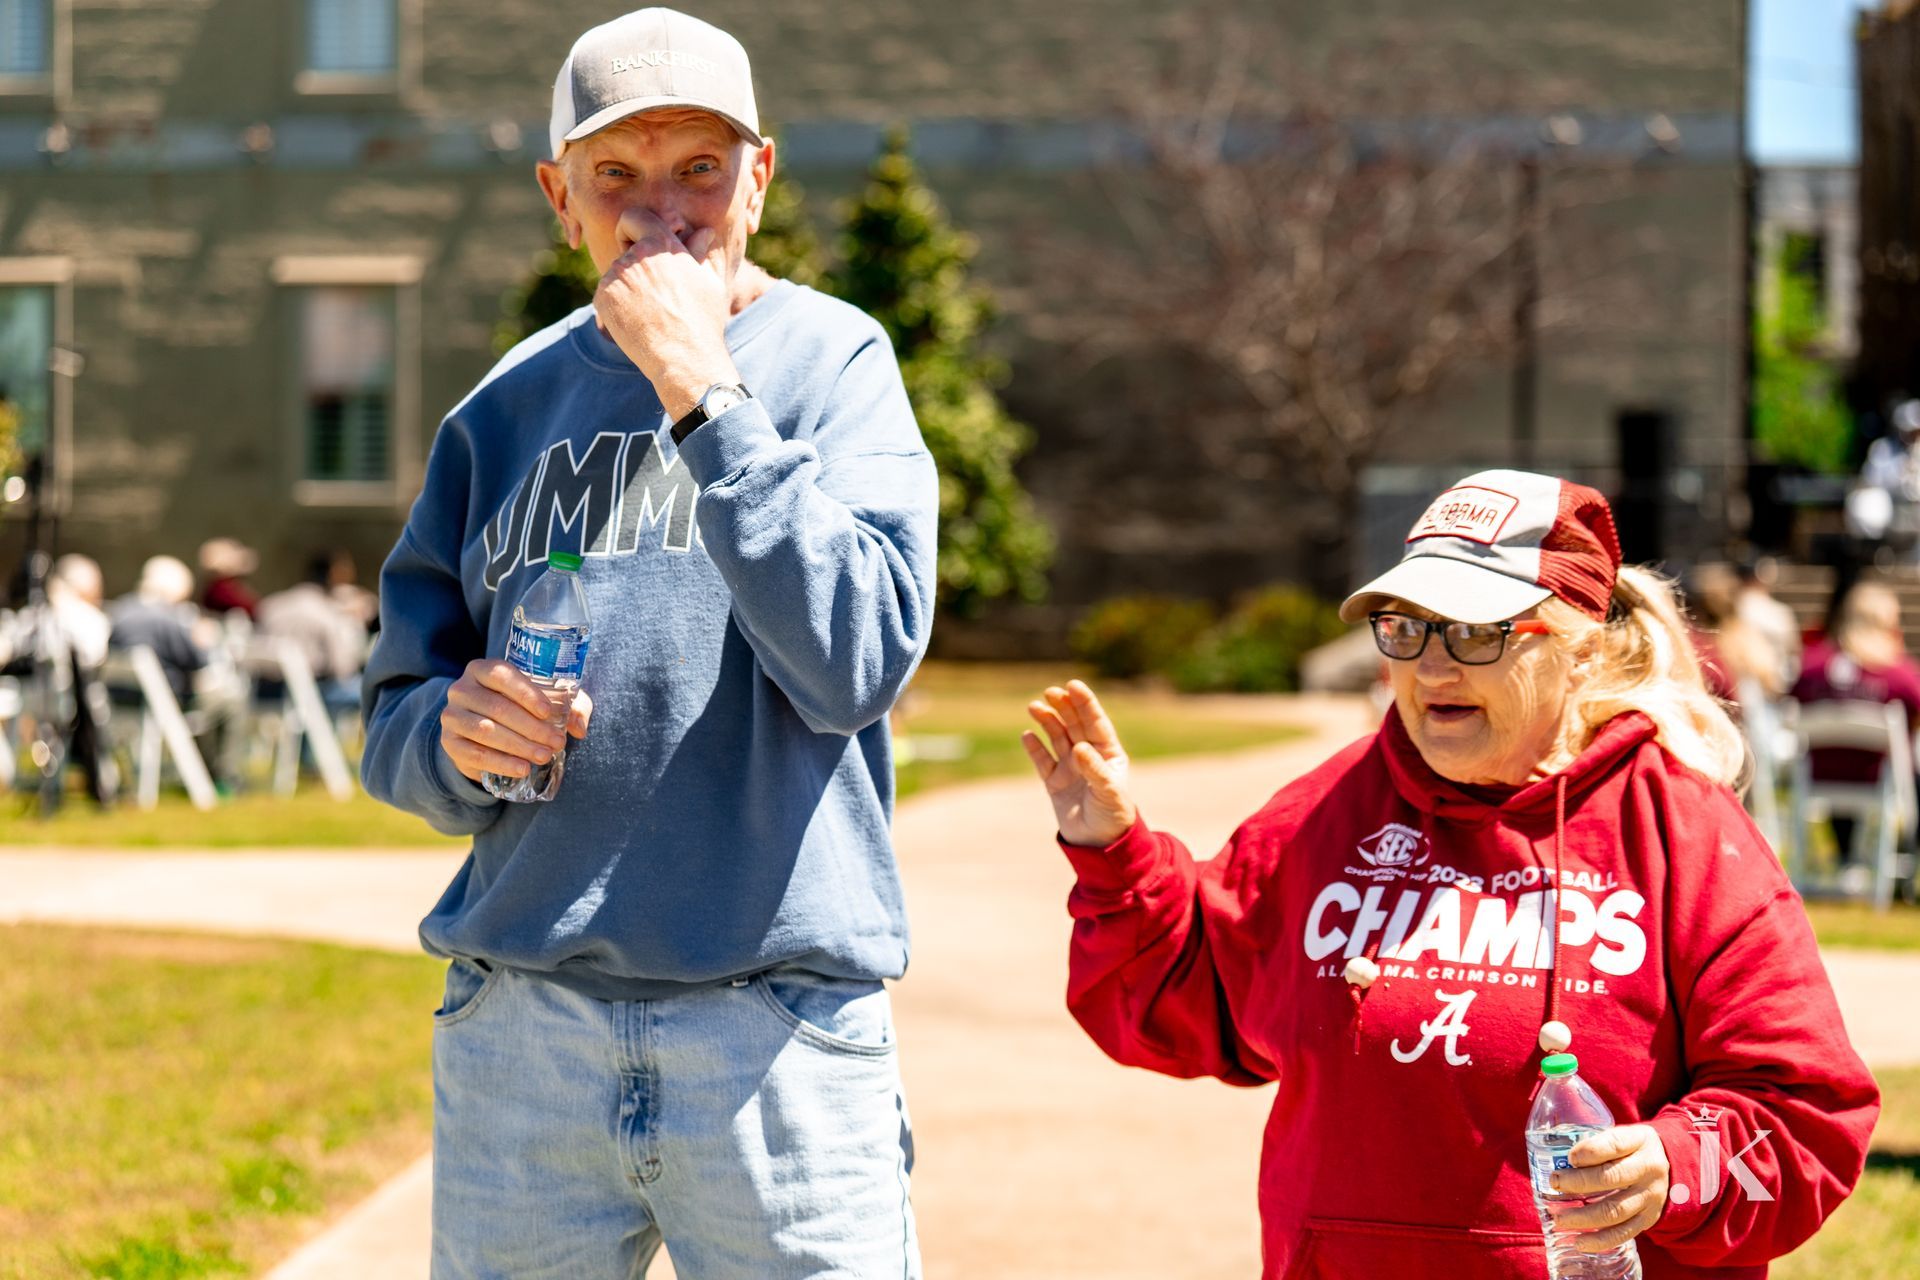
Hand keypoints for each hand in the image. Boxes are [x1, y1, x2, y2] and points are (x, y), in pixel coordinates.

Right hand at [438, 659, 591, 783]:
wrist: (485, 735)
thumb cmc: (520, 710)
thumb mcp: (547, 703)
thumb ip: (569, 708)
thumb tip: (580, 727)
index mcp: (483, 670)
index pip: (502, 675)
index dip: (526, 694)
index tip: (549, 712)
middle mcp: (462, 689)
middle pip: (497, 707)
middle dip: (531, 727)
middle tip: (556, 742)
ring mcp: (452, 716)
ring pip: (486, 731)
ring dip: (519, 746)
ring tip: (544, 756)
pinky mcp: (449, 742)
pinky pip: (476, 754)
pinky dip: (502, 763)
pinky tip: (523, 768)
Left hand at [593, 210, 739, 418]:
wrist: (684, 356)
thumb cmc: (703, 320)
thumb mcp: (709, 282)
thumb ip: (699, 252)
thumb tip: (704, 232)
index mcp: (662, 244)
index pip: (633, 216)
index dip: (635, 228)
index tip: (641, 243)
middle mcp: (636, 255)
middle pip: (623, 247)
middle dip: (633, 260)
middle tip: (651, 286)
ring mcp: (616, 276)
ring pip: (616, 273)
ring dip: (628, 286)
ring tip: (651, 311)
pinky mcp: (602, 298)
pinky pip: (606, 294)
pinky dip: (617, 305)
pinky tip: (637, 322)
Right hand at [1021, 680, 1137, 846]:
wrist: (1099, 844)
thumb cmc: (1114, 815)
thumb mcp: (1109, 792)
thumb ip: (1095, 769)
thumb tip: (1078, 747)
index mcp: (1108, 753)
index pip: (1095, 722)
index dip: (1085, 703)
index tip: (1073, 685)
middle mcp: (1088, 756)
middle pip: (1074, 724)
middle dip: (1063, 706)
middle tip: (1050, 692)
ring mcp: (1070, 768)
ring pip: (1056, 737)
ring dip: (1047, 721)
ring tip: (1034, 706)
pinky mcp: (1054, 783)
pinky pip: (1042, 761)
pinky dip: (1034, 748)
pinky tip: (1027, 735)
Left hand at [1549, 1124, 1670, 1252]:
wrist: (1672, 1167)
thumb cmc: (1632, 1149)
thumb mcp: (1622, 1134)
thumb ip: (1596, 1142)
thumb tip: (1554, 1156)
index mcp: (1640, 1141)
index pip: (1615, 1143)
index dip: (1590, 1151)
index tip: (1569, 1157)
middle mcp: (1649, 1169)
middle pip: (1612, 1177)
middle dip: (1578, 1182)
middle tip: (1554, 1183)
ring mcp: (1650, 1197)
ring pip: (1616, 1209)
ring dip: (1584, 1216)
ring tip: (1559, 1218)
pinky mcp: (1648, 1219)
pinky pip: (1624, 1233)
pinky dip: (1600, 1240)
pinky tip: (1579, 1241)